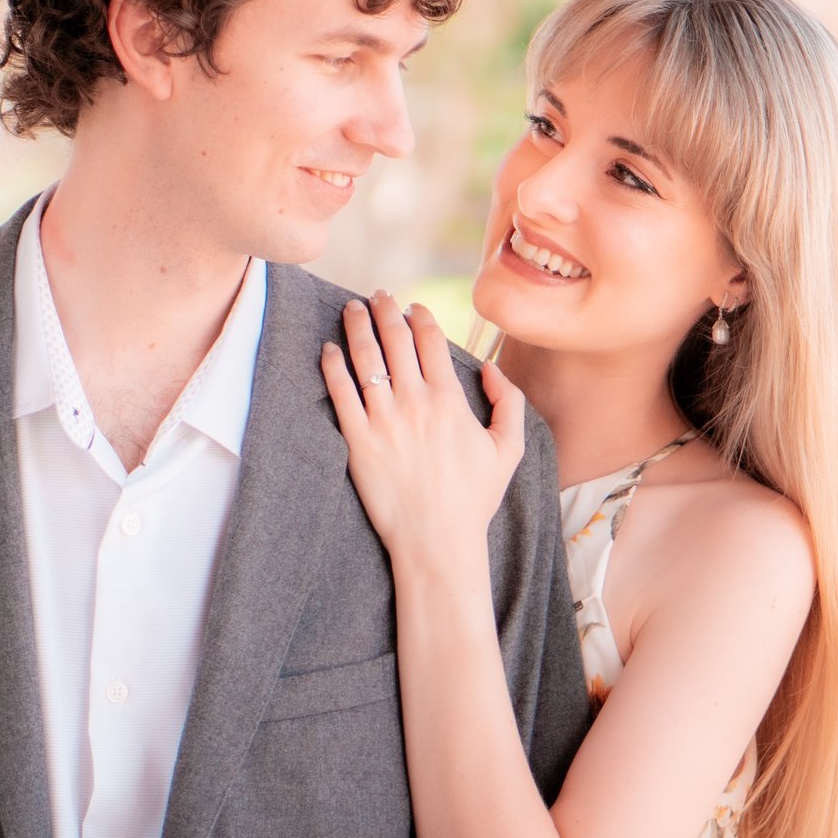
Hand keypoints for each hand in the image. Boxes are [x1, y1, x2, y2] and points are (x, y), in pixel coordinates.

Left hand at [318, 292, 527, 572]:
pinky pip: (340, 394)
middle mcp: (415, 404)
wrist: (437, 542)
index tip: (413, 306)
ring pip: (365, 359)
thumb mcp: (510, 450)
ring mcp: (384, 422)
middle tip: (378, 295)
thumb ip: (509, 402)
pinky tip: (328, 349)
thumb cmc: (473, 499)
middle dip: (385, 310)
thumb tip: (490, 369)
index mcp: (450, 401)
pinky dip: (332, 365)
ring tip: (352, 309)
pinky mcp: (358, 442)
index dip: (420, 316)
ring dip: (357, 326)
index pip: (431, 341)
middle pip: (395, 340)